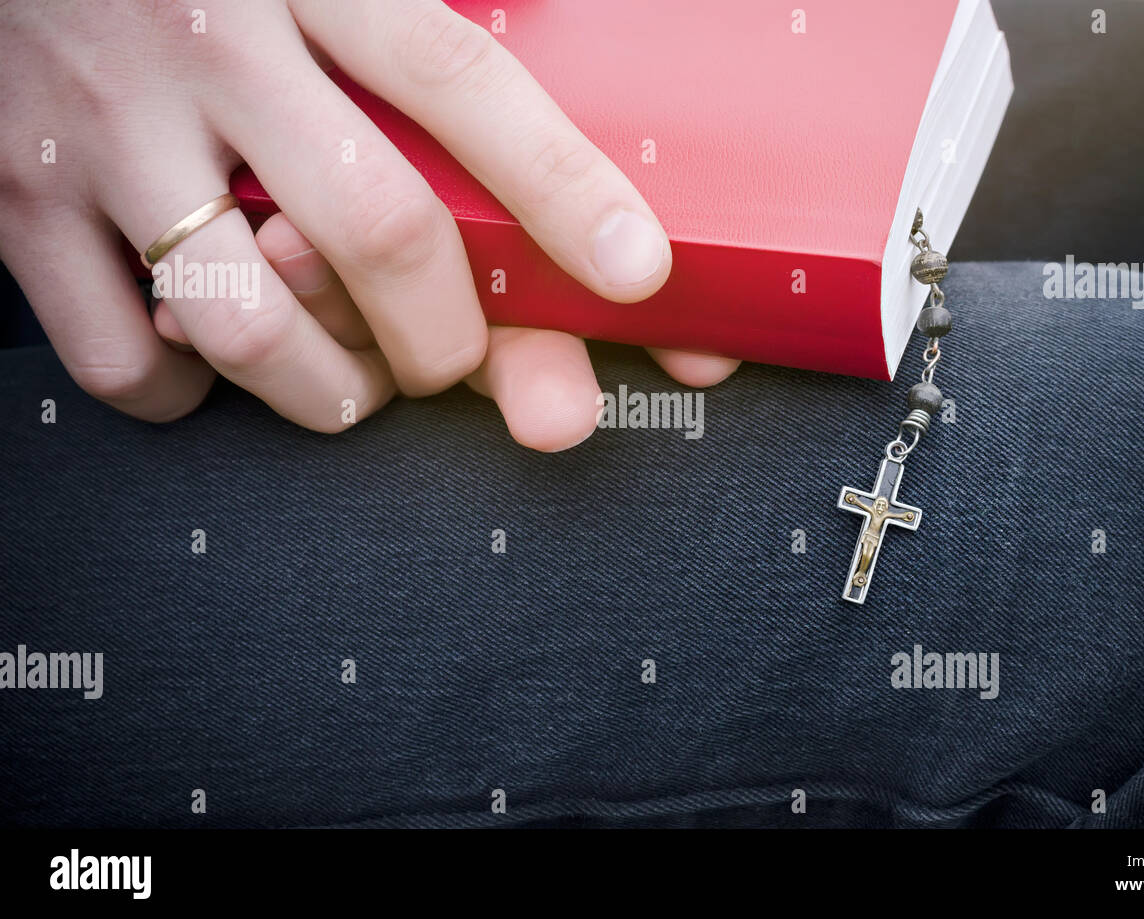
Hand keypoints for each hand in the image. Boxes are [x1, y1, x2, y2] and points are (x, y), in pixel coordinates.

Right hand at [0, 0, 739, 449]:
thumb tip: (556, 66)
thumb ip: (417, 13)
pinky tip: (217, 370)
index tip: (637, 273)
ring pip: (250, 319)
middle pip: (377, 230)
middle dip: (449, 336)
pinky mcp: (18, 200)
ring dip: (331, 390)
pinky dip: (184, 396)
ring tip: (355, 390)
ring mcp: (106, 129)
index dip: (559, 189)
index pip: (461, 85)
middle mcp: (209, 47)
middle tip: (464, 364)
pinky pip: (118, 352)